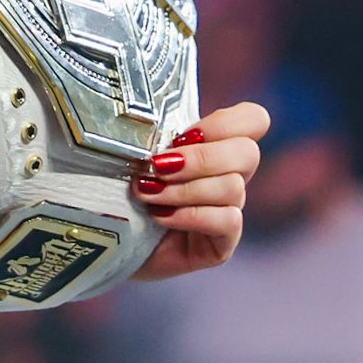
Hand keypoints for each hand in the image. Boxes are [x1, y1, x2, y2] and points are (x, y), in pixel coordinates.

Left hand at [130, 102, 265, 282]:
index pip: (253, 120)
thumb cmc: (122, 191)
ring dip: (184, 189)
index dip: (225, 123)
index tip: (183, 135)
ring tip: (148, 194)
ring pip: (232, 188)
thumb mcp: (139, 155)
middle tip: (158, 166)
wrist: (109, 243)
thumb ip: (158, 135)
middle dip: (200, 158)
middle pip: (248, 153)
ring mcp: (229, 212)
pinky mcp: (222, 244)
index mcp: (217, 146)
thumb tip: (150, 118)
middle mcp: (231, 177)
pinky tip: (159, 216)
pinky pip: (227, 221)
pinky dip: (189, 215)